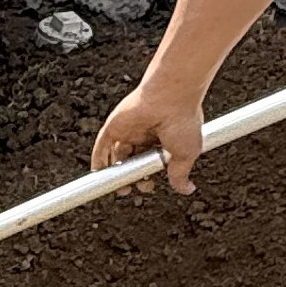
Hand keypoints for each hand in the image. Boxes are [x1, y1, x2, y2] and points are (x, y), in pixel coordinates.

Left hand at [90, 70, 204, 193]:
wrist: (171, 97)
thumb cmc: (183, 121)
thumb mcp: (186, 155)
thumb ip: (181, 174)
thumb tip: (187, 189)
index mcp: (162, 139)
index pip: (150, 162)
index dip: (148, 176)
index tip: (149, 185)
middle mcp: (144, 134)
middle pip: (132, 160)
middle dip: (132, 177)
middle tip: (134, 188)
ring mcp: (128, 130)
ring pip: (116, 155)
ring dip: (114, 172)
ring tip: (118, 187)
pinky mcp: (115, 125)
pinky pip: (102, 145)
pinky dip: (99, 160)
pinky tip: (98, 174)